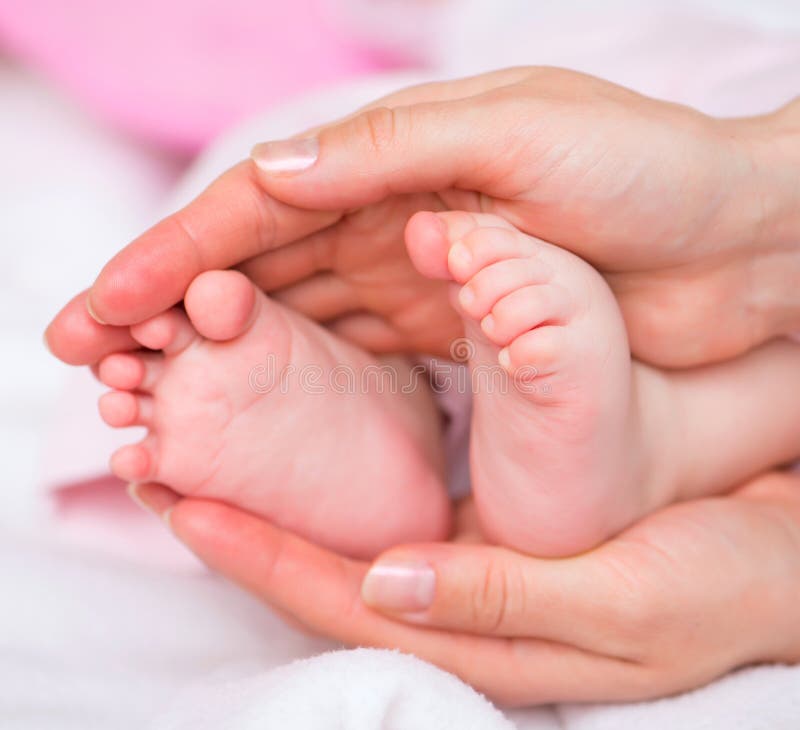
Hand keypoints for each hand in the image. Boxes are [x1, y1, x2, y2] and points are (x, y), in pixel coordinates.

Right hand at [46, 68, 799, 366]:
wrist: (744, 243)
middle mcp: (394, 215)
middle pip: (256, 268)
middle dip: (167, 311)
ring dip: (219, 352)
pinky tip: (254, 407)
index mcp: (395, 158)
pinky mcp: (456, 328)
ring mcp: (420, 276)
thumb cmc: (650, 174)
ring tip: (148, 391)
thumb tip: (270, 176)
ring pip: (295, 316)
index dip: (170, 258)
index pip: (256, 211)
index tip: (99, 309)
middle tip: (88, 359)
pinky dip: (301, 379)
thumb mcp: (516, 135)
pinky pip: (360, 355)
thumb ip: (391, 152)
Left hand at [132, 470, 799, 704]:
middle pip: (319, 565)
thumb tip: (389, 584)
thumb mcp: (623, 601)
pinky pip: (389, 496)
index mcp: (476, 631)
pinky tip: (302, 421)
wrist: (775, 557)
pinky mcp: (487, 524)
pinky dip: (332, 463)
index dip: (254, 551)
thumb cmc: (716, 584)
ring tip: (208, 425)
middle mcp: (454, 599)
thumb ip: (504, 600)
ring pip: (342, 527)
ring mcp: (466, 563)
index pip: (336, 595)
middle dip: (238, 515)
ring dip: (274, 482)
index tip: (181, 497)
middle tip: (162, 451)